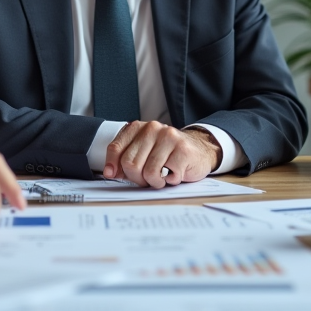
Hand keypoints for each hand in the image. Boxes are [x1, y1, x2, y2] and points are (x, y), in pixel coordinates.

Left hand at [102, 122, 221, 187]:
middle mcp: (152, 128)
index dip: (112, 165)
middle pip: (130, 163)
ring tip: (162, 177)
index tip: (113, 175)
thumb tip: (111, 172)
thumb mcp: (144, 152)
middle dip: (136, 178)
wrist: (199, 150)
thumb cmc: (168, 154)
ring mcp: (168, 137)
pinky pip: (166, 176)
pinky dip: (169, 181)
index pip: (116, 147)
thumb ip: (126, 159)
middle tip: (146, 179)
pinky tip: (174, 173)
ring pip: (148, 172)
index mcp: (139, 128)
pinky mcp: (182, 149)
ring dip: (154, 182)